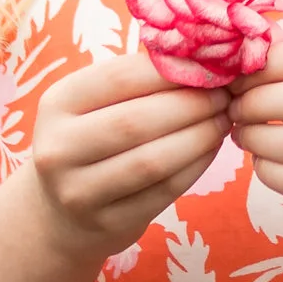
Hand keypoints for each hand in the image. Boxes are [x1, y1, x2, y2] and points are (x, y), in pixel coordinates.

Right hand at [26, 48, 229, 258]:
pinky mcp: (107, 224)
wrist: (60, 214)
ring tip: (223, 120)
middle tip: (225, 96)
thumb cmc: (90, 140)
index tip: (210, 65)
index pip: (120, 77)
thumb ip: (137, 80)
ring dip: (199, 137)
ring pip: (152, 161)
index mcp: (57, 104)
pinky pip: (163, 192)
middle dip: (191, 105)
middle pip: (137, 121)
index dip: (171, 71)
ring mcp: (79, 192)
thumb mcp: (94, 104)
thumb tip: (202, 57)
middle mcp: (58, 148)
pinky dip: (195, 167)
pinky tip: (210, 150)